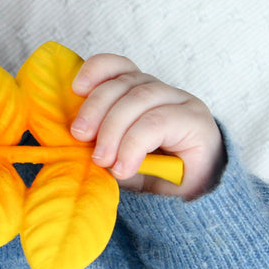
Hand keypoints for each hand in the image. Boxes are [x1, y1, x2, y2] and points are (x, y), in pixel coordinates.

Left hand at [69, 53, 225, 199]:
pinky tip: (123, 167)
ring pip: (138, 99)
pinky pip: (156, 122)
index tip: (76, 89)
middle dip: (95, 109)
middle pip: (123, 83)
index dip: (95, 70)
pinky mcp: (197, 121)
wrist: (191, 202)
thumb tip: (71, 132)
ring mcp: (181, 102)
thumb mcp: (115, 153)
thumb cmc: (149, 175)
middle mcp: (160, 91)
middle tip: (80, 137)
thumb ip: (97, 138)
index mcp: (138, 91)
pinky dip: (133, 145)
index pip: (118, 66)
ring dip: (112, 130)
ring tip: (102, 160)